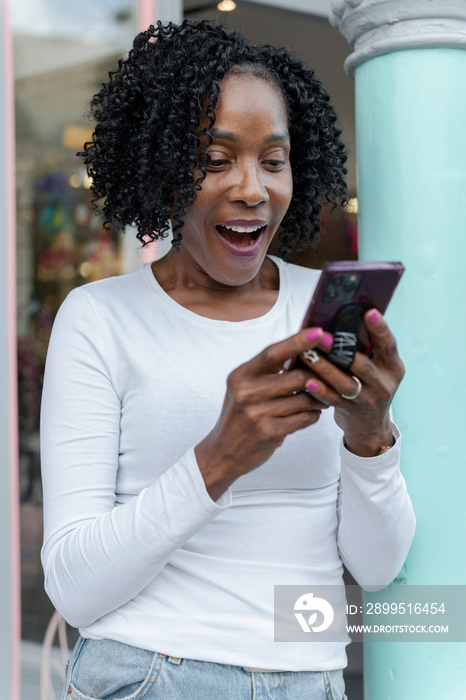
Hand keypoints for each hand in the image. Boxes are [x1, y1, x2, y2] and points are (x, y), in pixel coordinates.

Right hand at [195, 327, 329, 499]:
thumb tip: (304, 350)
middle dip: (318, 377)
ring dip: (319, 398)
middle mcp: (246, 392)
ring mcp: (257, 413)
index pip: (273, 352)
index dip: (298, 341)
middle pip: (297, 376)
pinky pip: (304, 418)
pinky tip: (310, 414)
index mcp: (242, 375)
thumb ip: (269, 371)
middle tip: (330, 377)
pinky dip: (312, 415)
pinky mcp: (269, 432)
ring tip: (321, 398)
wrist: (223, 451)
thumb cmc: (241, 414)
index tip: (319, 332)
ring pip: (304, 398)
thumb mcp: (245, 387)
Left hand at [301, 309, 404, 456]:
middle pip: (362, 365)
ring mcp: (367, 400)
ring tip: (307, 354)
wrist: (370, 425)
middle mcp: (383, 384)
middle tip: (321, 336)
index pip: (389, 345)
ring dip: (324, 368)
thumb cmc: (370, 385)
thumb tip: (344, 317)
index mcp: (393, 367)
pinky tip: (308, 381)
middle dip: (340, 349)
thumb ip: (368, 348)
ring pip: (345, 383)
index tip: (370, 312)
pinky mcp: (350, 411)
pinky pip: (333, 400)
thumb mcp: (378, 367)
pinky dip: (320, 391)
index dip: (380, 329)